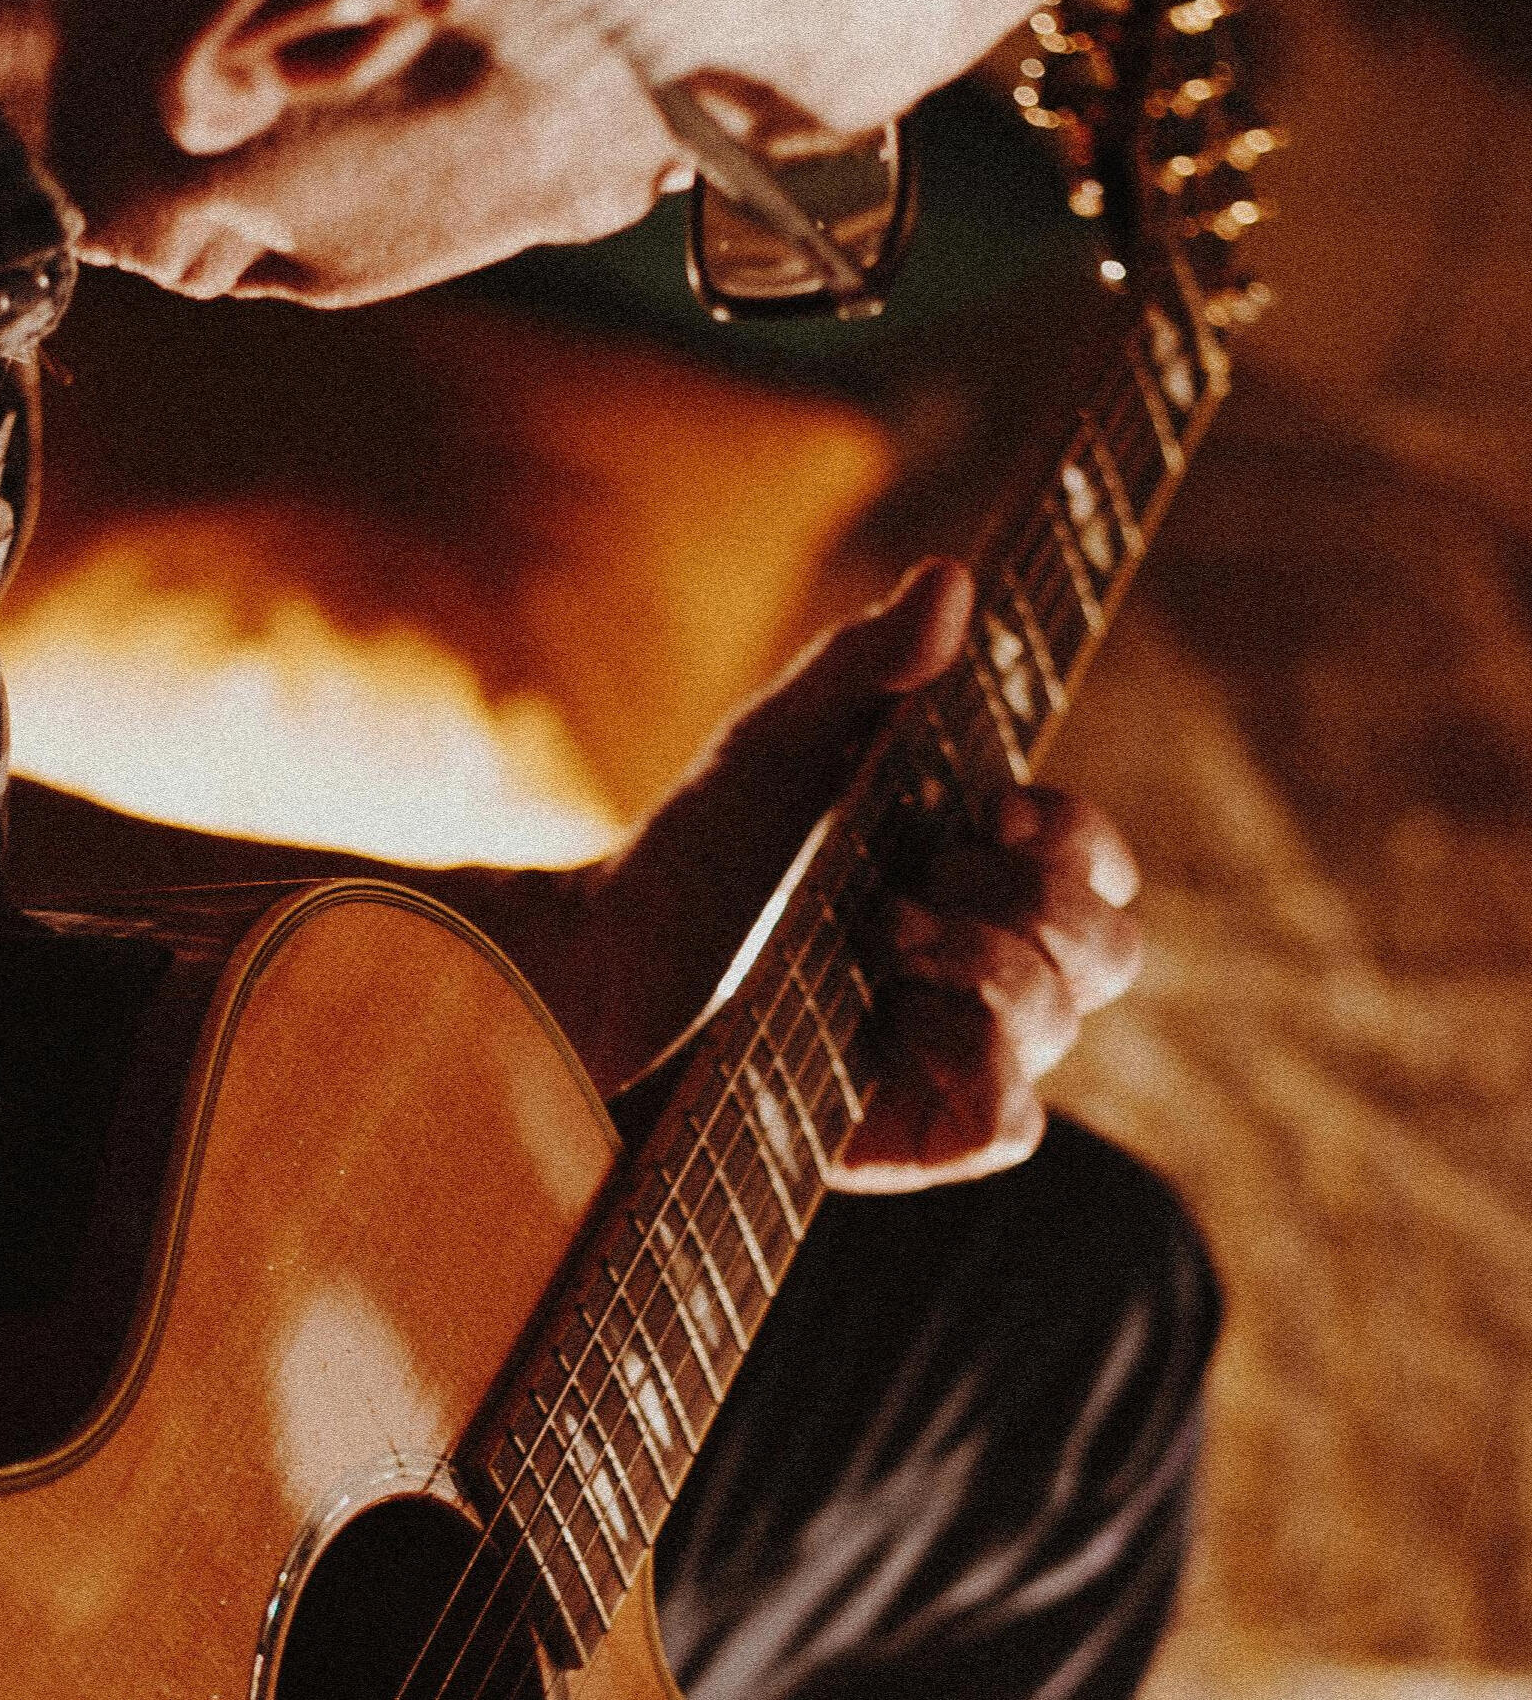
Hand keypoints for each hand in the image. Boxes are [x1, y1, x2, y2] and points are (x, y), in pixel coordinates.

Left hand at [600, 559, 1140, 1187]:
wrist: (597, 972)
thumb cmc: (690, 852)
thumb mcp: (772, 744)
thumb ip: (863, 665)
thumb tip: (950, 575)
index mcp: (967, 866)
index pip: (1094, 858)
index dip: (1080, 836)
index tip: (1001, 813)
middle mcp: (979, 959)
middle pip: (1111, 946)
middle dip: (1031, 903)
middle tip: (911, 886)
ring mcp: (952, 1052)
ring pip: (1064, 1022)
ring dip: (982, 964)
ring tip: (876, 938)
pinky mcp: (912, 1134)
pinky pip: (1012, 1121)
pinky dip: (977, 1064)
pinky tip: (897, 1021)